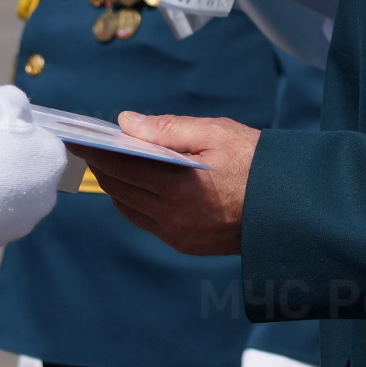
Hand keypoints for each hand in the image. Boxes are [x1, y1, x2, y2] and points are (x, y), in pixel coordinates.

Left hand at [76, 112, 256, 255]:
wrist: (289, 207)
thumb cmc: (255, 162)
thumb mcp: (216, 132)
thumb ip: (168, 128)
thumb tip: (126, 122)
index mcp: (178, 187)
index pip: (120, 165)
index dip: (94, 149)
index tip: (76, 136)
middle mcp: (172, 217)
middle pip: (118, 187)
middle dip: (100, 164)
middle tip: (87, 144)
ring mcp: (178, 234)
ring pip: (127, 206)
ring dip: (113, 184)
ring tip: (106, 160)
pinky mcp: (185, 244)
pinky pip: (145, 221)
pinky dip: (131, 201)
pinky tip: (131, 184)